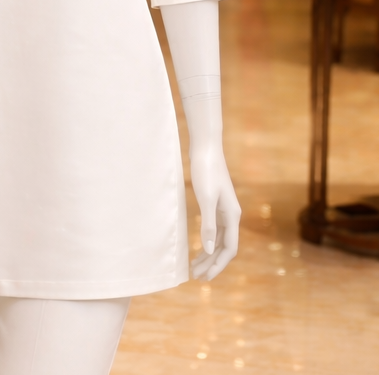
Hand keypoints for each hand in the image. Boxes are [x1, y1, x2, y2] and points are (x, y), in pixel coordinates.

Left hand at [189, 141, 240, 280]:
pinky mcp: (215, 203)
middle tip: (196, 277)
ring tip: (194, 266)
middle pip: (224, 246)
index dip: (218, 265)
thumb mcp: (205, 199)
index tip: (206, 278)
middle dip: (212, 263)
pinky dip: (207, 240)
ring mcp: (224, 209)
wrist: (205, 147)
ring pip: (219, 239)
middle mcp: (231, 214)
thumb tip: (209, 249)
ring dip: (208, 254)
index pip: (229, 249)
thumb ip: (208, 224)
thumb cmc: (205, 171)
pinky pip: (214, 229)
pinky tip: (199, 246)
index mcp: (232, 215)